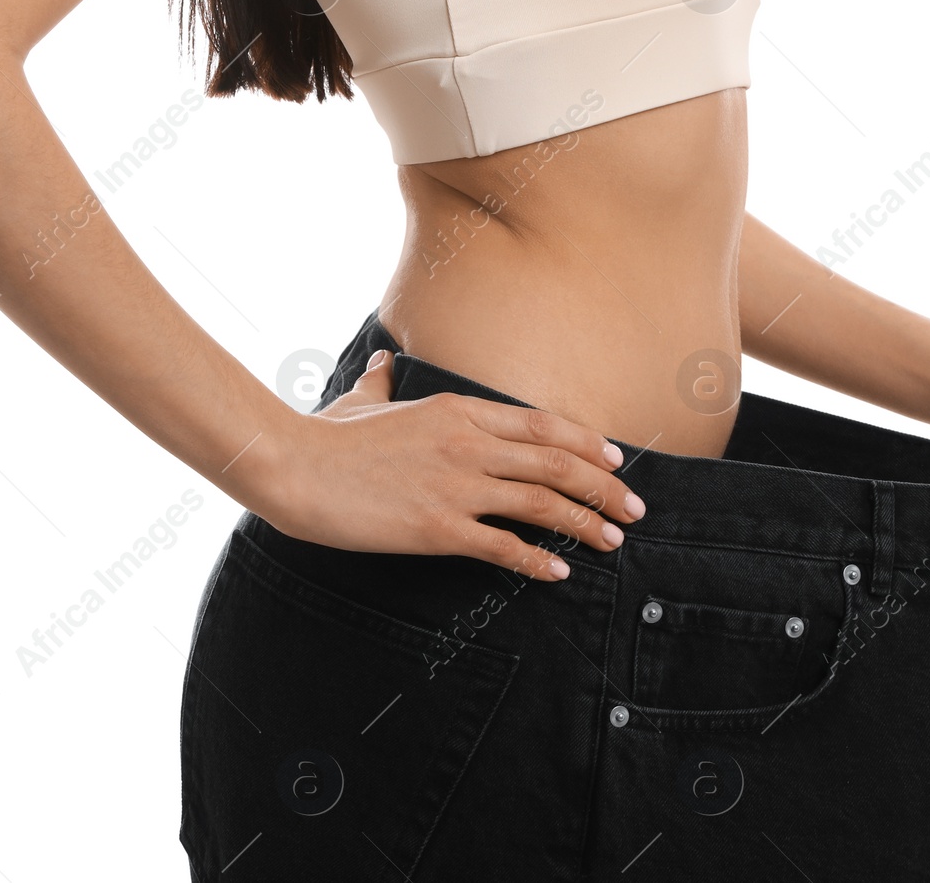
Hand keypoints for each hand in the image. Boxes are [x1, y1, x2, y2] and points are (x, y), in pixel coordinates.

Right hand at [252, 349, 645, 580]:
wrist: (296, 468)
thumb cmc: (327, 436)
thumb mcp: (362, 399)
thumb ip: (382, 381)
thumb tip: (383, 360)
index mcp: (457, 409)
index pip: (541, 424)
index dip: (586, 443)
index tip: (613, 460)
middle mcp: (468, 443)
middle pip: (556, 462)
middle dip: (603, 487)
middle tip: (633, 509)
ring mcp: (456, 485)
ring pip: (541, 503)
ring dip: (585, 522)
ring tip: (613, 541)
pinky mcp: (438, 527)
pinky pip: (503, 545)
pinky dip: (538, 559)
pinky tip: (560, 571)